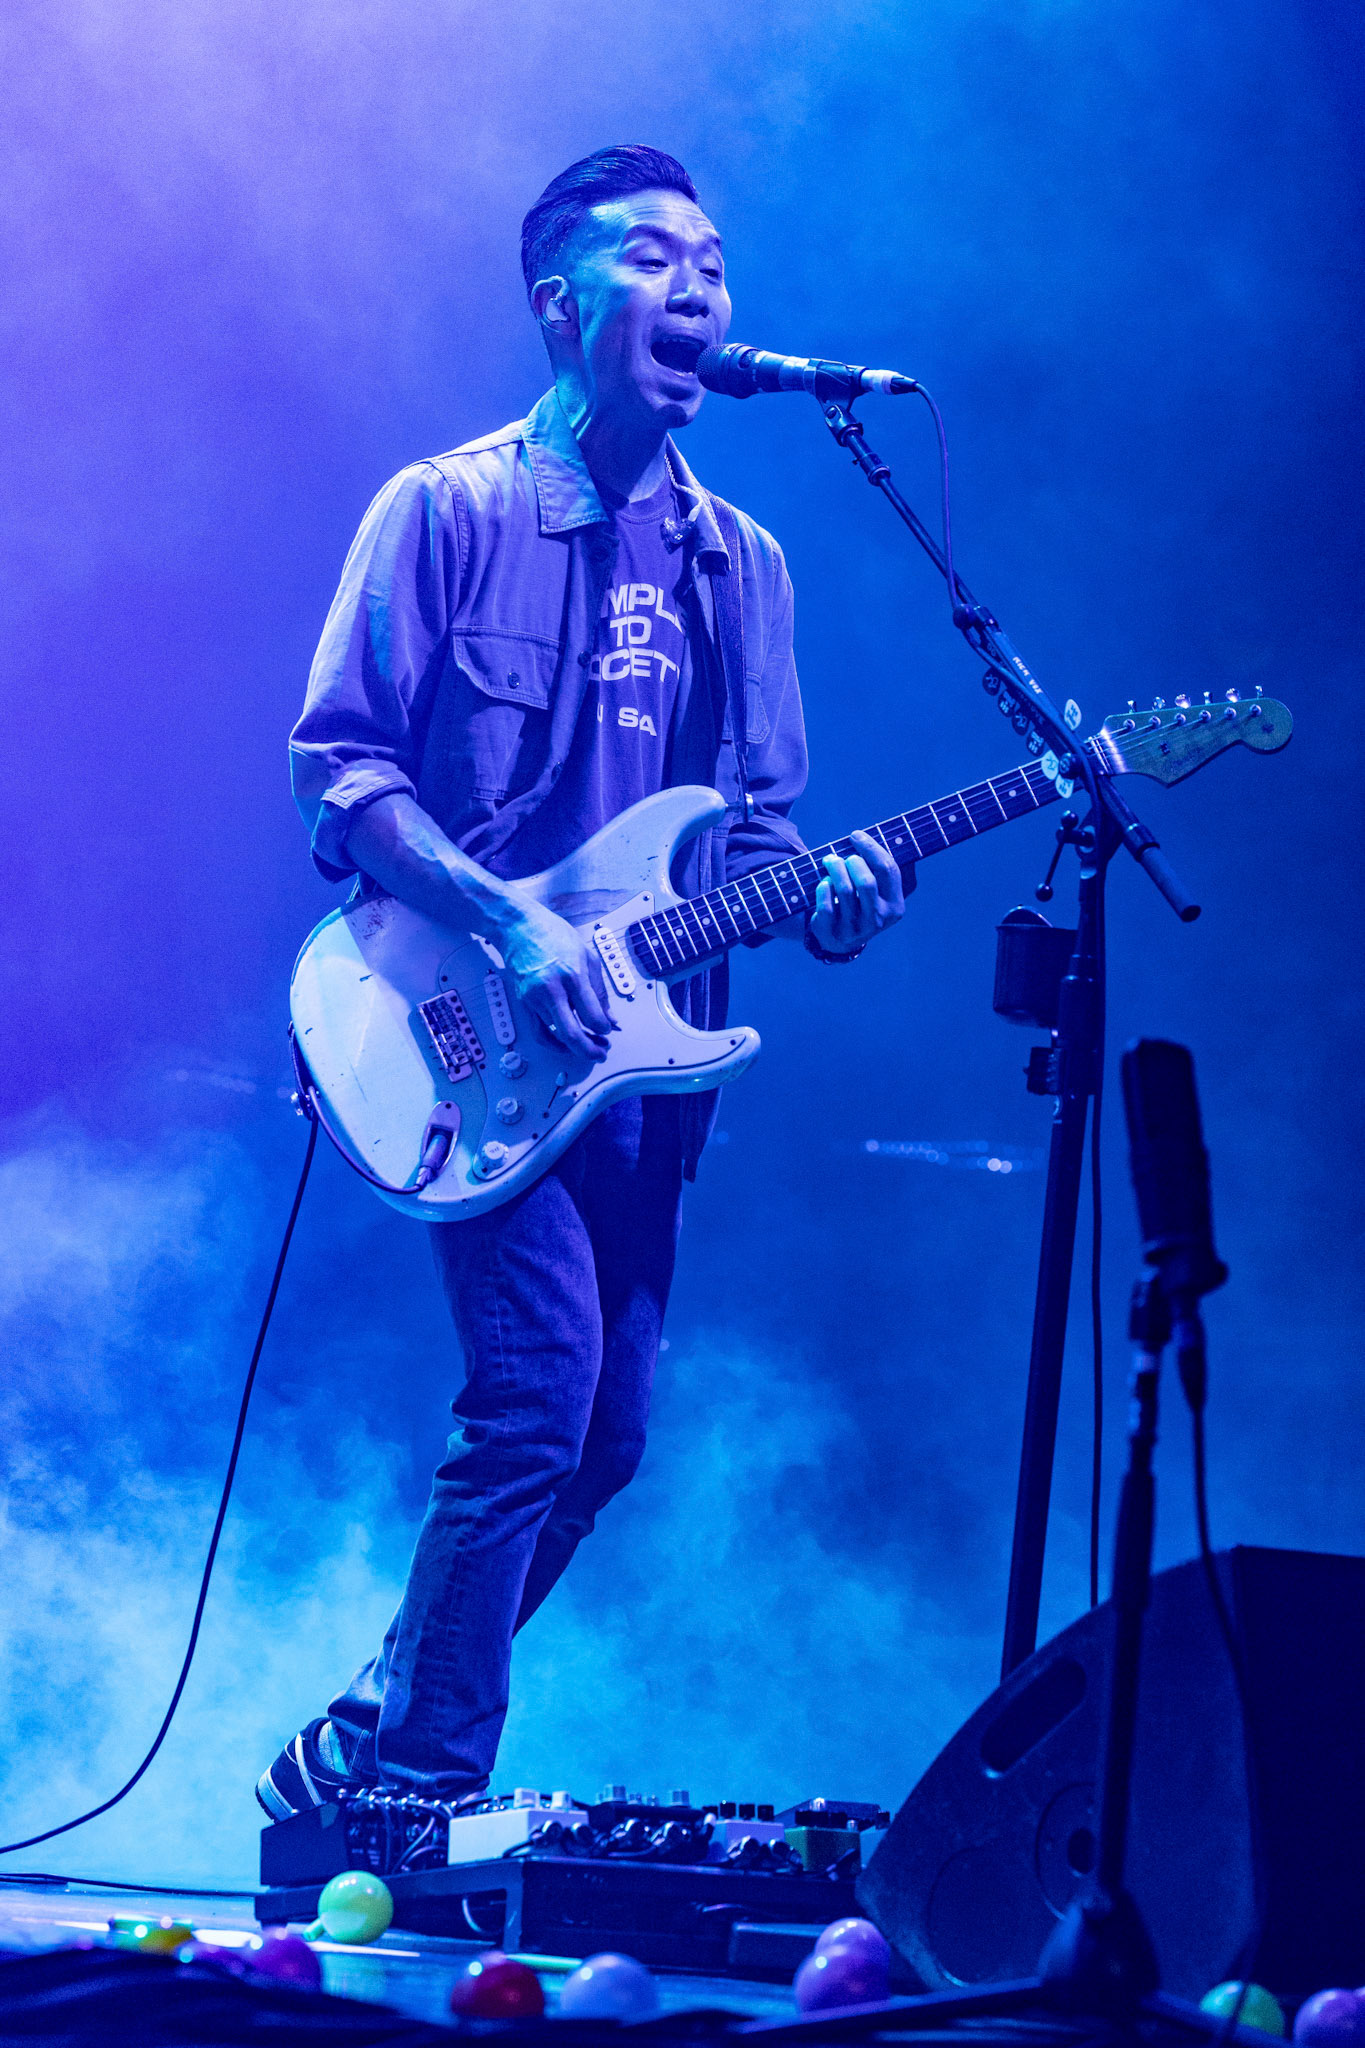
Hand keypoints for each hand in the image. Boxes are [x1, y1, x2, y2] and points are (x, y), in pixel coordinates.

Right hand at [494, 898, 617, 1061]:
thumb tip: (610, 1019)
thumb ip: (600, 991)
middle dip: (590, 1050)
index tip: (609, 1029)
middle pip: (572, 1033)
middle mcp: (552, 989)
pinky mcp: (524, 1003)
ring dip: (575, 1046)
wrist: (519, 927)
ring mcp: (535, 998)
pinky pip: (539, 1032)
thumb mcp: (588, 956)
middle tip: (601, 1053)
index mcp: (573, 975)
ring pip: (556, 1035)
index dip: (604, 1029)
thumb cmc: (554, 936)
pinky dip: (553, 1044)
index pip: (592, 1016)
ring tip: (589, 1045)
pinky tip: (565, 1045)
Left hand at [808, 830, 911, 955]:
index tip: (856, 835)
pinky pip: (826, 906)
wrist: (841, 940)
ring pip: (845, 891)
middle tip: (843, 856)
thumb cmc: (860, 904)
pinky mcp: (833, 933)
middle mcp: (878, 919)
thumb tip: (878, 838)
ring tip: (830, 861)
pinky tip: (824, 882)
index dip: (870, 847)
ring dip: (835, 869)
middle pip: (866, 881)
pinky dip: (823, 889)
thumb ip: (883, 869)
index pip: (887, 869)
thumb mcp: (879, 892)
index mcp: (895, 906)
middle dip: (852, 861)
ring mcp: (855, 929)